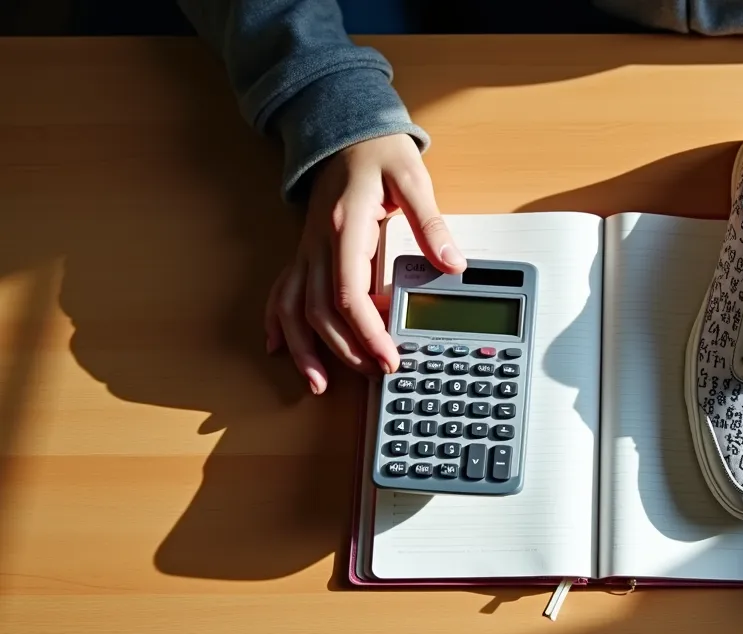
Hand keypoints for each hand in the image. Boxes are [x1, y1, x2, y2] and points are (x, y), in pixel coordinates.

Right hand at [265, 134, 466, 393]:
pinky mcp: (306, 252)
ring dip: (305, 348)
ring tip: (318, 383)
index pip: (349, 292)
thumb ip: (431, 223)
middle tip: (376, 372)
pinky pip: (282, 291)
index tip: (388, 356)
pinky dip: (278, 322)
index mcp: (345, 226)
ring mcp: (308, 249)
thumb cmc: (380, 151)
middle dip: (345, 349)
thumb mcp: (414, 178)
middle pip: (320, 310)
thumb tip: (453, 263)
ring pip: (295, 308)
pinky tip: (279, 347)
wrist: (347, 130)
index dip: (367, 331)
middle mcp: (319, 243)